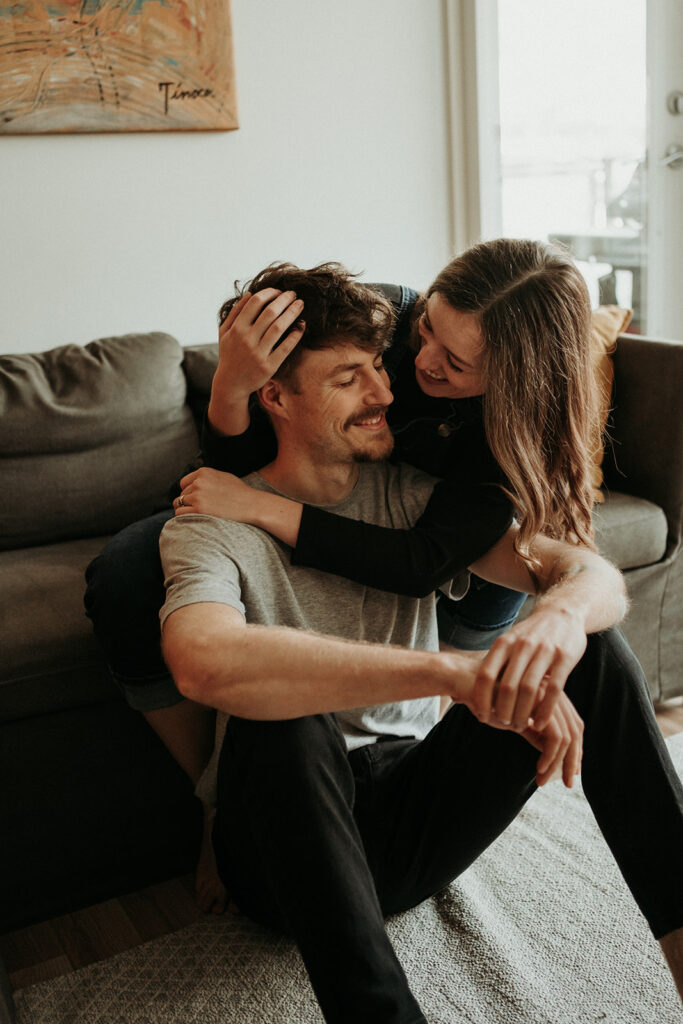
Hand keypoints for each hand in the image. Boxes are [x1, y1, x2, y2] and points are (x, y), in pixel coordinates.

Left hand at [175, 468, 257, 520]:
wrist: (251, 505)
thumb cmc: (240, 493)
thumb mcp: (223, 477)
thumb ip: (207, 478)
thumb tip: (193, 483)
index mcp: (203, 472)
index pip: (184, 483)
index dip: (189, 492)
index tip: (197, 500)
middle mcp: (199, 482)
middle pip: (182, 494)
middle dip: (189, 502)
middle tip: (202, 510)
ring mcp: (198, 495)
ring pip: (179, 503)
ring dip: (186, 510)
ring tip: (198, 515)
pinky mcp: (199, 509)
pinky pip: (180, 513)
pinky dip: (184, 517)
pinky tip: (196, 519)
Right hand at [209, 289, 304, 428]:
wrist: (231, 384)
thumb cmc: (229, 355)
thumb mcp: (224, 332)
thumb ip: (235, 312)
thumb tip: (250, 293)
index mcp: (236, 329)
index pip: (255, 302)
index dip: (270, 293)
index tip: (279, 291)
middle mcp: (247, 339)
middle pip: (270, 312)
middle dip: (284, 299)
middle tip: (294, 294)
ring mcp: (258, 353)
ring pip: (279, 327)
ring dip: (292, 313)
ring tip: (300, 304)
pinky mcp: (269, 366)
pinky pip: (286, 347)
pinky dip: (295, 334)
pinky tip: (302, 325)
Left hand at [470, 607, 587, 731]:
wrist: (563, 612)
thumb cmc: (531, 634)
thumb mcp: (510, 641)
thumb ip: (496, 662)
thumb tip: (474, 688)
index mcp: (504, 642)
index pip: (486, 674)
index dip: (481, 698)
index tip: (480, 716)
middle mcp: (522, 646)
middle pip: (507, 686)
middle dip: (503, 710)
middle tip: (504, 724)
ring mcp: (544, 651)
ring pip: (529, 690)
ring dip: (523, 713)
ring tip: (520, 726)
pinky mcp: (564, 658)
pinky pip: (553, 690)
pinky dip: (545, 710)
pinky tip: (539, 724)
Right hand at [485, 692, 583, 788]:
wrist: (466, 684)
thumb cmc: (489, 702)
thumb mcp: (517, 722)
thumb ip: (536, 733)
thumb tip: (554, 754)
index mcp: (551, 694)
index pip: (575, 725)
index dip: (577, 750)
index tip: (572, 772)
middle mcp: (553, 691)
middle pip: (576, 730)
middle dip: (572, 761)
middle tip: (568, 783)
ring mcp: (546, 695)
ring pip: (566, 737)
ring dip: (556, 764)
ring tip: (542, 780)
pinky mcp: (538, 704)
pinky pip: (554, 736)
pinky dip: (549, 757)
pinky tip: (538, 768)